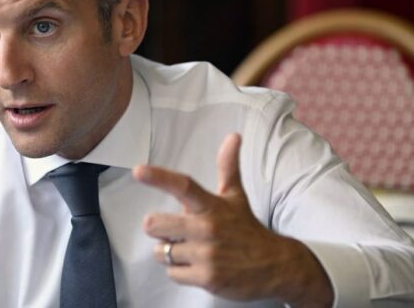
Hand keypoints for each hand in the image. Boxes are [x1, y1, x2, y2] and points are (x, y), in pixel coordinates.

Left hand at [132, 133, 332, 306]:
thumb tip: (233, 135)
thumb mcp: (235, 196)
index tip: (138, 170)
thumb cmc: (247, 228)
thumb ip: (228, 166)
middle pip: (156, 224)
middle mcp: (208, 227)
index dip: (159, 177)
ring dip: (171, 252)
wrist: (275, 266)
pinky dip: (180, 271)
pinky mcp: (207, 278)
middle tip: (175, 230)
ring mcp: (207, 254)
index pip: (183, 186)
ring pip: (162, 252)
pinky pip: (173, 273)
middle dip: (159, 229)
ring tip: (191, 250)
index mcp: (211, 205)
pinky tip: (198, 266)